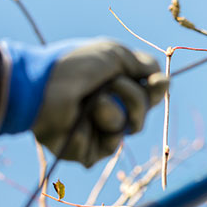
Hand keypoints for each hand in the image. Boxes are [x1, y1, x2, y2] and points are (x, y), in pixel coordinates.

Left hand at [30, 40, 167, 166]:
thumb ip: (145, 65)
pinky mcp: (85, 151)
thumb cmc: (74, 66)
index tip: (157, 83)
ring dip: (114, 111)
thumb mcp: (115, 55)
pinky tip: (80, 120)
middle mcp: (108, 107)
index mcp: (114, 86)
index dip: (155, 90)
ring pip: (129, 128)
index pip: (148, 94)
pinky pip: (108, 145)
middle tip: (111, 85)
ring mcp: (97, 130)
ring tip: (92, 103)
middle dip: (133, 97)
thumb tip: (165, 82)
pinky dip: (97, 128)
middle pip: (144, 111)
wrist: (41, 87)